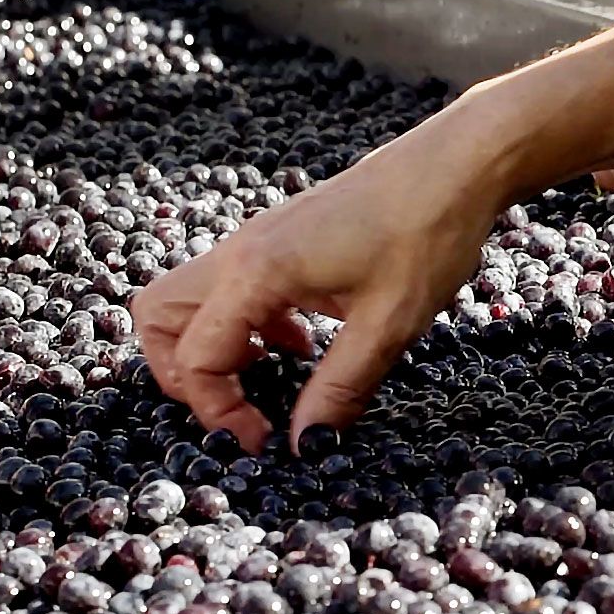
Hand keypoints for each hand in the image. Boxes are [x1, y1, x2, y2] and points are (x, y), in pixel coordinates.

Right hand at [131, 116, 502, 452]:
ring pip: (187, 301)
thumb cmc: (426, 235)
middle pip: (159, 319)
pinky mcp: (276, 240)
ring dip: (211, 348)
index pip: (197, 357)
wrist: (454, 168)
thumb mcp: (388, 326)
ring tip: (268, 376)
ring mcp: (254, 241)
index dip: (220, 412)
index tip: (263, 442)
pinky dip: (244, 325)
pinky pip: (228, 289)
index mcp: (257, 272)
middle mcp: (239, 252)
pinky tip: (301, 345)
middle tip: (241, 409)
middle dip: (185, 377)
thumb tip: (305, 446)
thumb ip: (339, 389)